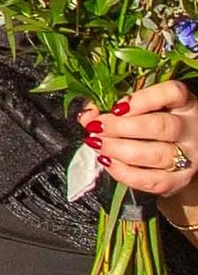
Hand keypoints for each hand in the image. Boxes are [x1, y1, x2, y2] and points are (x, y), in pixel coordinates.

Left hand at [84, 77, 197, 204]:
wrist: (179, 158)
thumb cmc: (155, 125)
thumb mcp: (142, 109)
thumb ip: (115, 107)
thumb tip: (87, 115)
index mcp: (184, 103)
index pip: (172, 93)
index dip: (143, 99)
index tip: (117, 106)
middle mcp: (191, 128)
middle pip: (161, 126)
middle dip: (121, 127)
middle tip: (96, 127)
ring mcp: (188, 157)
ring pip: (156, 154)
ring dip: (119, 150)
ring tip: (97, 144)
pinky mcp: (179, 181)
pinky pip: (151, 180)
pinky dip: (124, 173)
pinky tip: (107, 161)